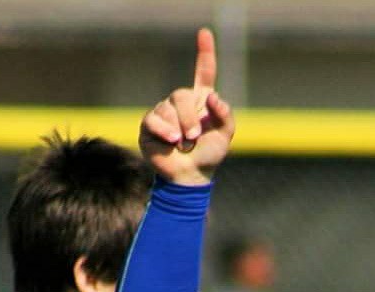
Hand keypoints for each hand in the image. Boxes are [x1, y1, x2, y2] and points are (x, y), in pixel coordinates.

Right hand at [139, 28, 234, 184]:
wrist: (191, 176)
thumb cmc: (209, 155)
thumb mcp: (225, 136)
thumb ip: (225, 115)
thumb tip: (212, 96)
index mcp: (202, 102)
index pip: (203, 73)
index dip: (205, 53)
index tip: (205, 33)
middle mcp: (181, 103)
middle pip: (181, 94)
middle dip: (190, 117)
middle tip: (194, 136)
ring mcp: (163, 112)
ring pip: (167, 108)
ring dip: (179, 129)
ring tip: (184, 145)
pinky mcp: (149, 125)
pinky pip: (153, 119)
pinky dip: (164, 130)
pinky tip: (171, 141)